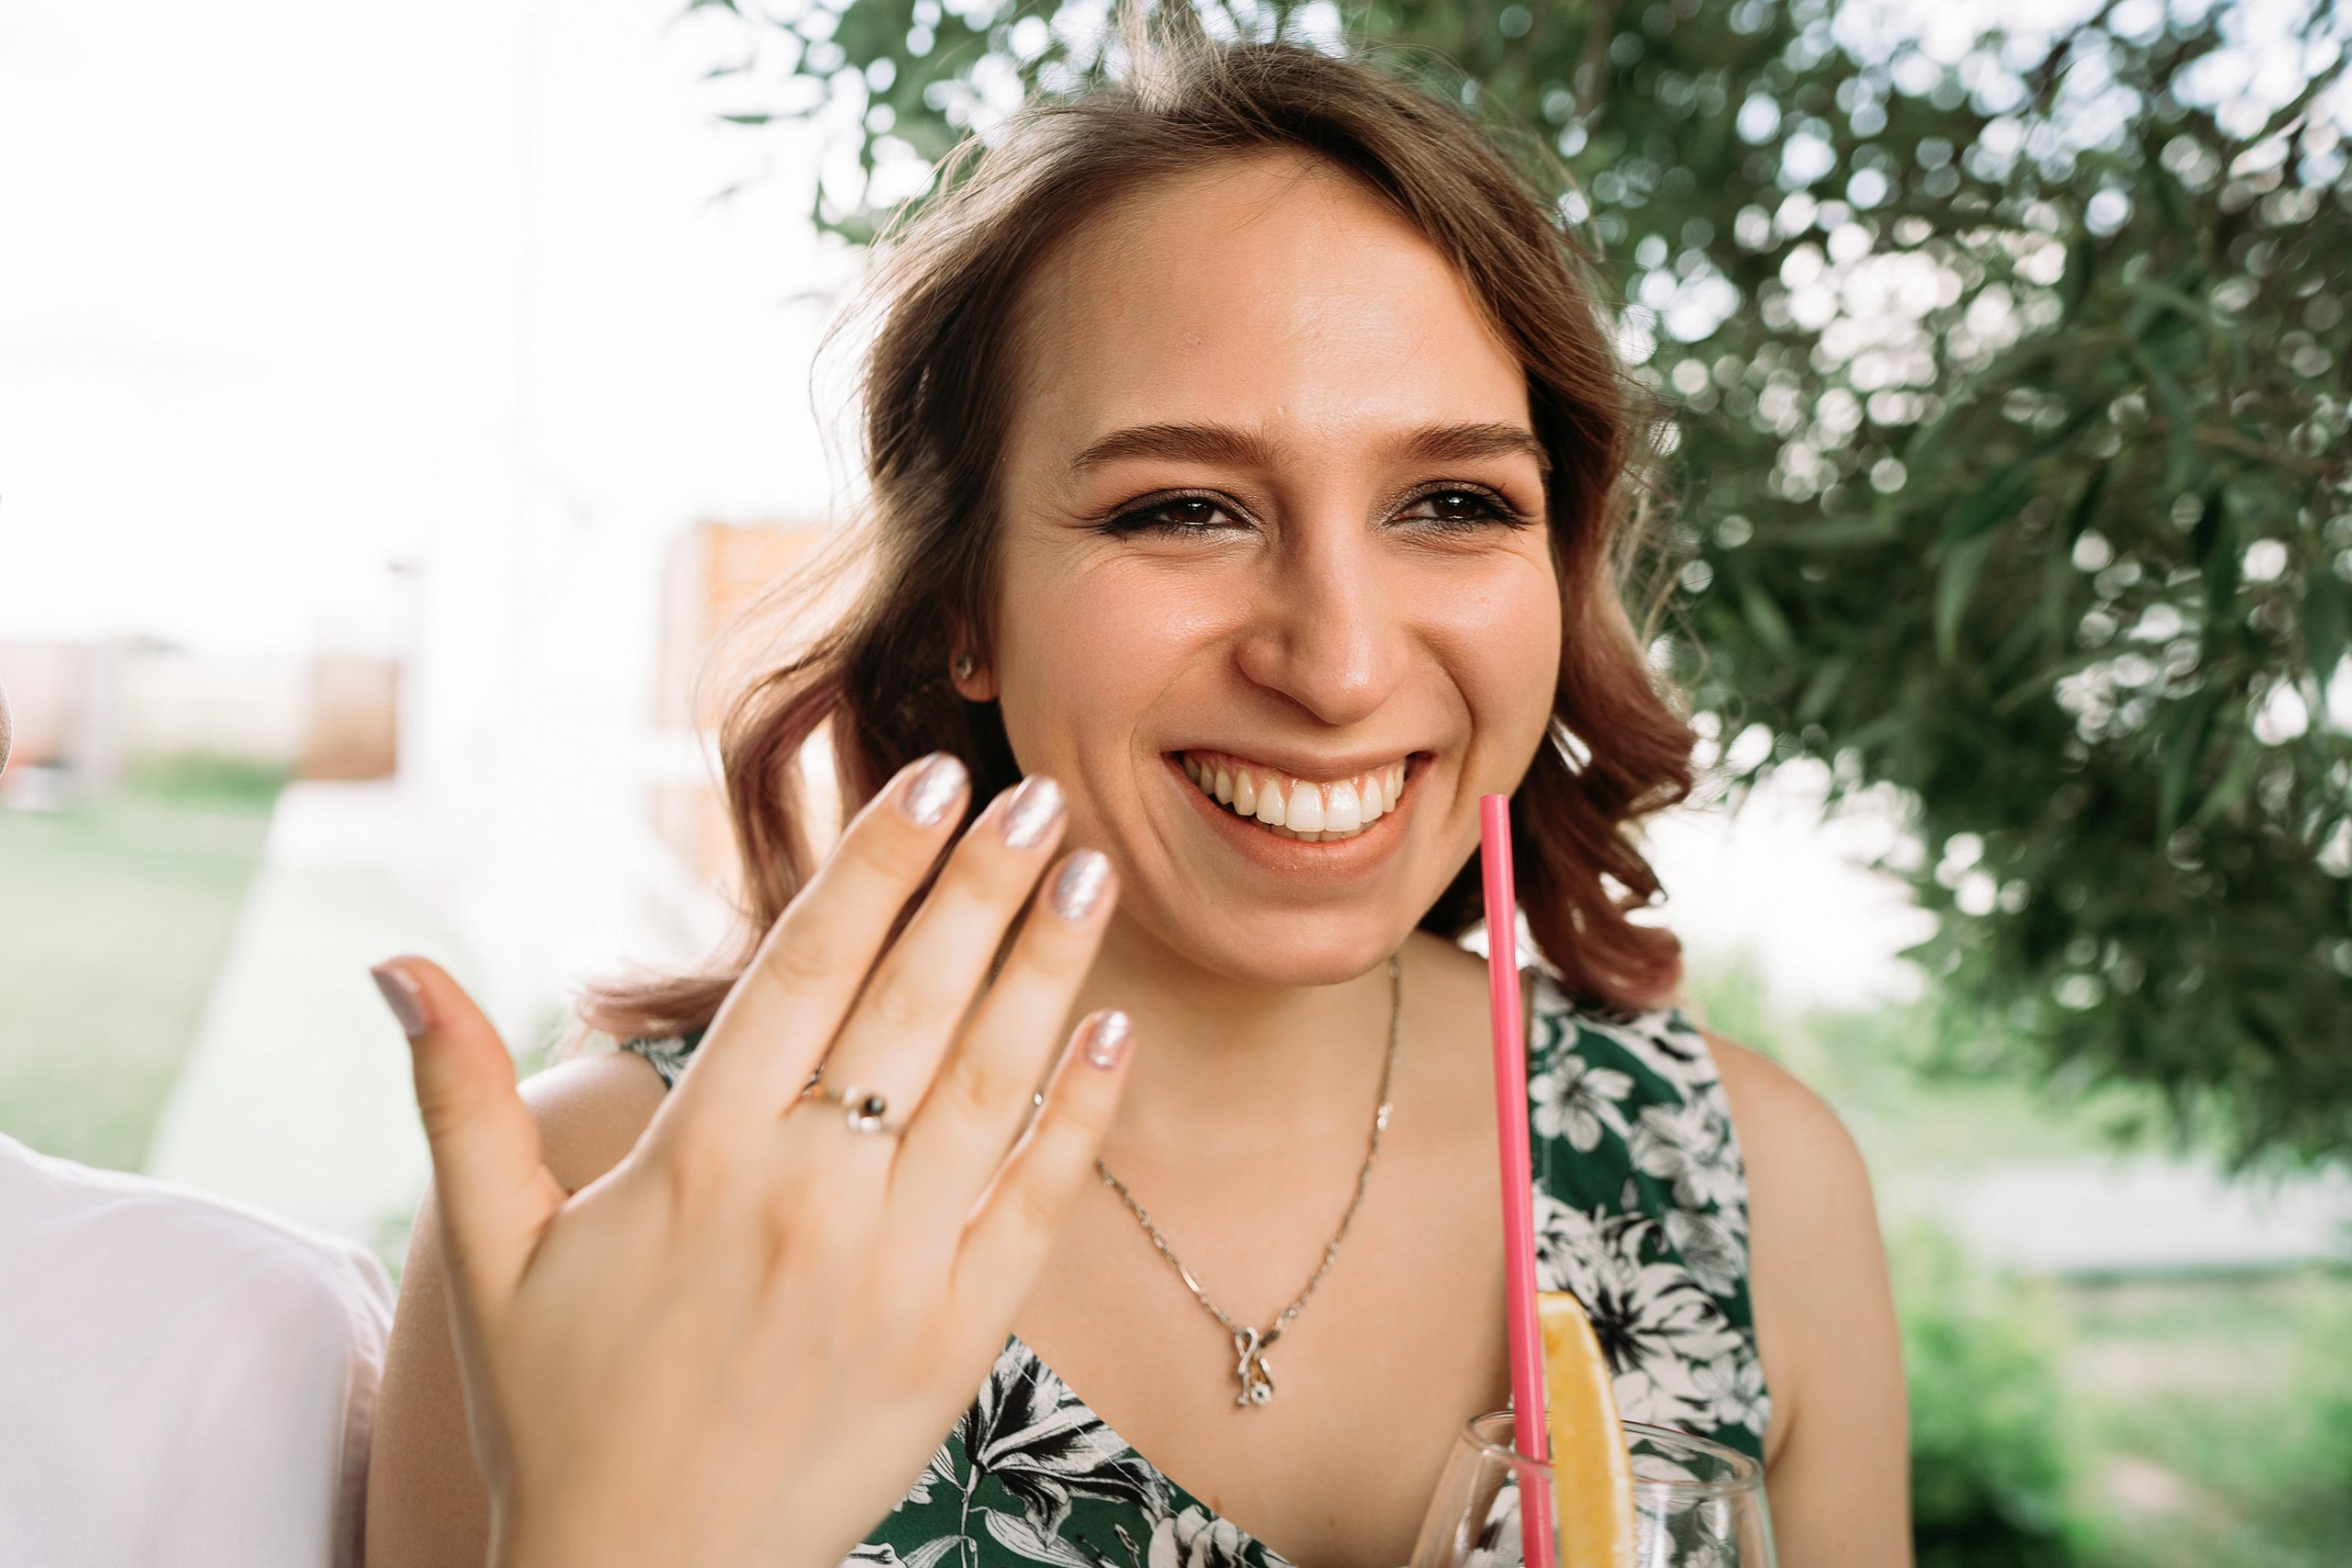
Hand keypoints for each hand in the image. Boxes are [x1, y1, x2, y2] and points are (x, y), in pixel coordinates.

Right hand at [371, 754, 1131, 1567]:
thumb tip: (393, 962)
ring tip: (1088, 875)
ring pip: (985, 1086)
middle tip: (1035, 795)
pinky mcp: (953, 1340)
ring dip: (1046, 973)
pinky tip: (1115, 1034)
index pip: (807, 969)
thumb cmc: (557, 1411)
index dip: (875, 864)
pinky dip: (1079, 1117)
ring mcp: (891, 1269)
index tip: (934, 783)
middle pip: (912, 1005)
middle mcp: (806, 1198)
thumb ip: (460, 1097)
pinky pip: (1032, 1206)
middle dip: (980, 888)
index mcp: (698, 1159)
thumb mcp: (489, 1253)